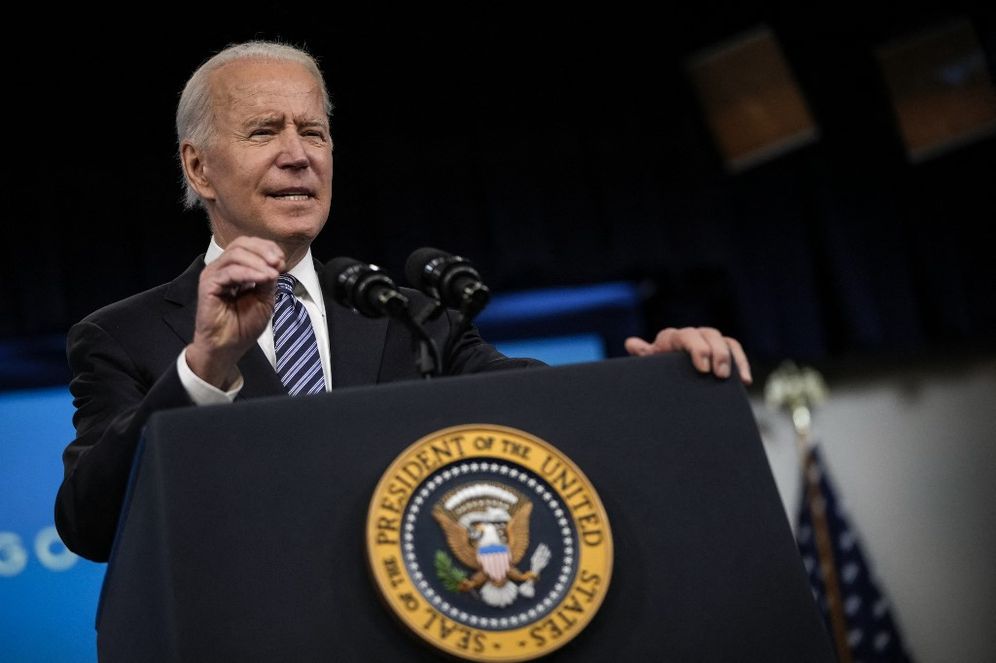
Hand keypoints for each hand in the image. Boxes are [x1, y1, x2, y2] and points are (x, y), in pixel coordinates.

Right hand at [185, 237, 285, 387]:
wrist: (228, 347)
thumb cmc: (243, 325)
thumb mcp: (264, 298)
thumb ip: (267, 279)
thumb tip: (275, 264)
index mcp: (235, 268)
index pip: (250, 246)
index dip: (268, 249)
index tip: (283, 262)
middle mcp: (222, 268)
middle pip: (241, 244)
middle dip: (264, 251)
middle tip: (279, 264)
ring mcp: (214, 274)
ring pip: (236, 254)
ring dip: (258, 261)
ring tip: (273, 273)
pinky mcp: (208, 284)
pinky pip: (230, 271)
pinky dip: (249, 273)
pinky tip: (263, 278)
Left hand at [625, 327, 751, 383]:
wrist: (665, 380)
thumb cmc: (655, 372)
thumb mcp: (649, 366)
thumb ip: (643, 354)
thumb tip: (631, 343)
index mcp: (672, 338)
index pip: (686, 335)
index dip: (697, 348)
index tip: (703, 368)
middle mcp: (692, 336)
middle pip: (708, 334)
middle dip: (716, 353)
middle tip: (719, 374)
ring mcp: (708, 342)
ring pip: (724, 341)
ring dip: (730, 358)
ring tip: (731, 378)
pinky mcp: (721, 352)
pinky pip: (734, 351)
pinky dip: (741, 364)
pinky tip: (744, 381)